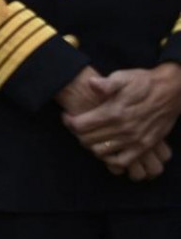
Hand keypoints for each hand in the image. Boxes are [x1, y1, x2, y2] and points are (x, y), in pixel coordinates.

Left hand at [64, 63, 180, 175]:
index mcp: (114, 112)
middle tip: (77, 126)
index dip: (69, 122)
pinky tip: (105, 149)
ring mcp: (134, 140)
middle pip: (87, 140)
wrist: (171, 91)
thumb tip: (91, 84)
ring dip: (90, 145)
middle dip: (77, 133)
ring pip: (100, 151)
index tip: (67, 116)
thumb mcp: (124, 76)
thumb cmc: (143, 82)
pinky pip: (122, 161)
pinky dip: (110, 159)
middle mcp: (123, 129)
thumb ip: (106, 83)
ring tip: (89, 135)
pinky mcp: (144, 146)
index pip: (80, 125)